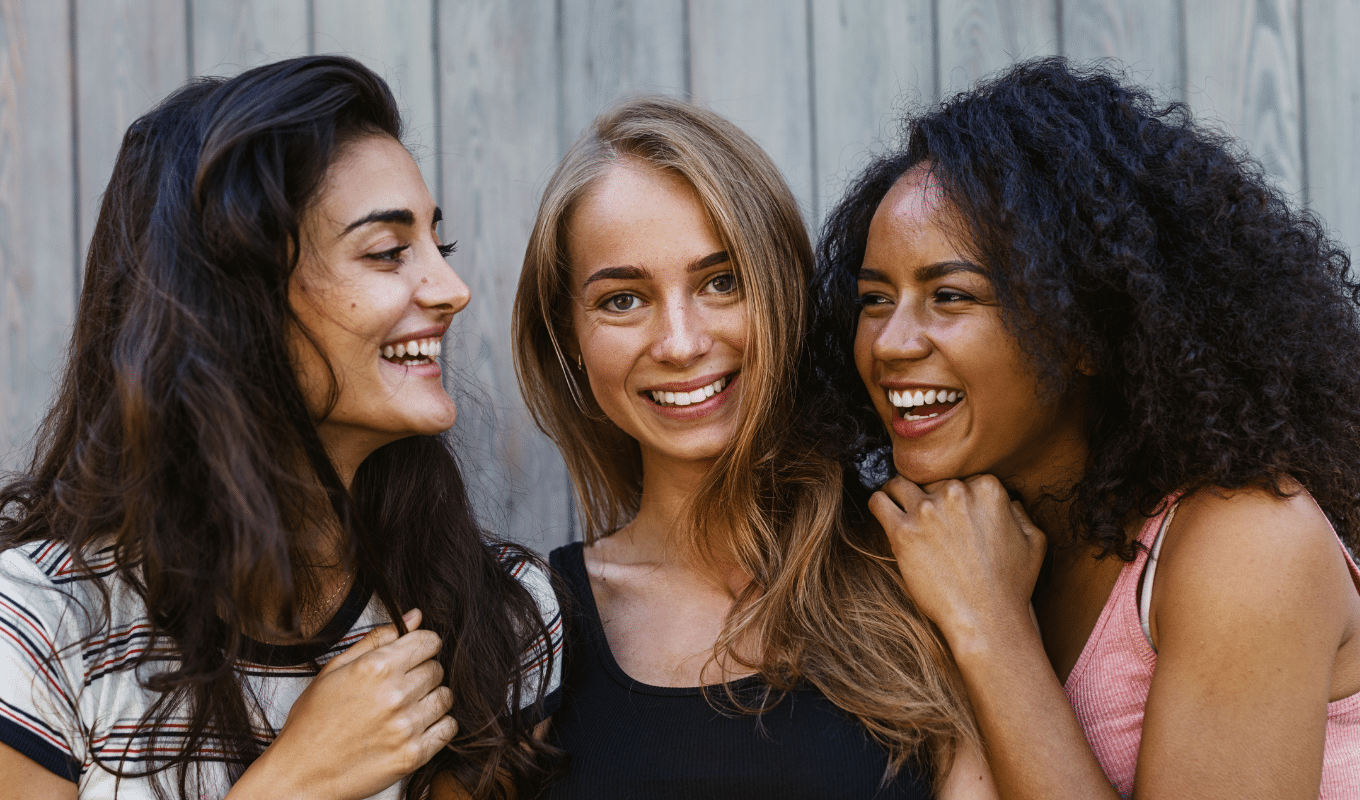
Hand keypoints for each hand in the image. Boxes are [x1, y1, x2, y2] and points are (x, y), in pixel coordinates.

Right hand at [229, 609, 455, 799]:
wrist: (300, 774)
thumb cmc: (312, 722)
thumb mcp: (334, 670)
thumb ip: (377, 639)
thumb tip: (414, 616)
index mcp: (375, 668)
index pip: (428, 641)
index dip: (423, 646)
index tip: (414, 655)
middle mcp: (395, 694)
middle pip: (437, 668)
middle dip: (424, 672)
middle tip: (402, 686)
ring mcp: (406, 726)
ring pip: (445, 697)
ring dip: (432, 699)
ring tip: (408, 708)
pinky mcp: (413, 755)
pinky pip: (448, 728)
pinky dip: (438, 725)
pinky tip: (416, 727)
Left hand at [869, 475, 1045, 647]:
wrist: (986, 619)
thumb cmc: (1011, 585)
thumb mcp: (1034, 541)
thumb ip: (1019, 512)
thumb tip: (1007, 501)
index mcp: (987, 489)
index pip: (962, 478)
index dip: (956, 498)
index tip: (952, 516)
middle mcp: (956, 492)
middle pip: (931, 481)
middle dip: (929, 497)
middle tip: (928, 521)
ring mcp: (927, 511)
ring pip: (900, 483)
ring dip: (898, 494)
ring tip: (898, 507)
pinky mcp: (903, 531)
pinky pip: (878, 501)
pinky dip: (879, 504)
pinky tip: (884, 514)